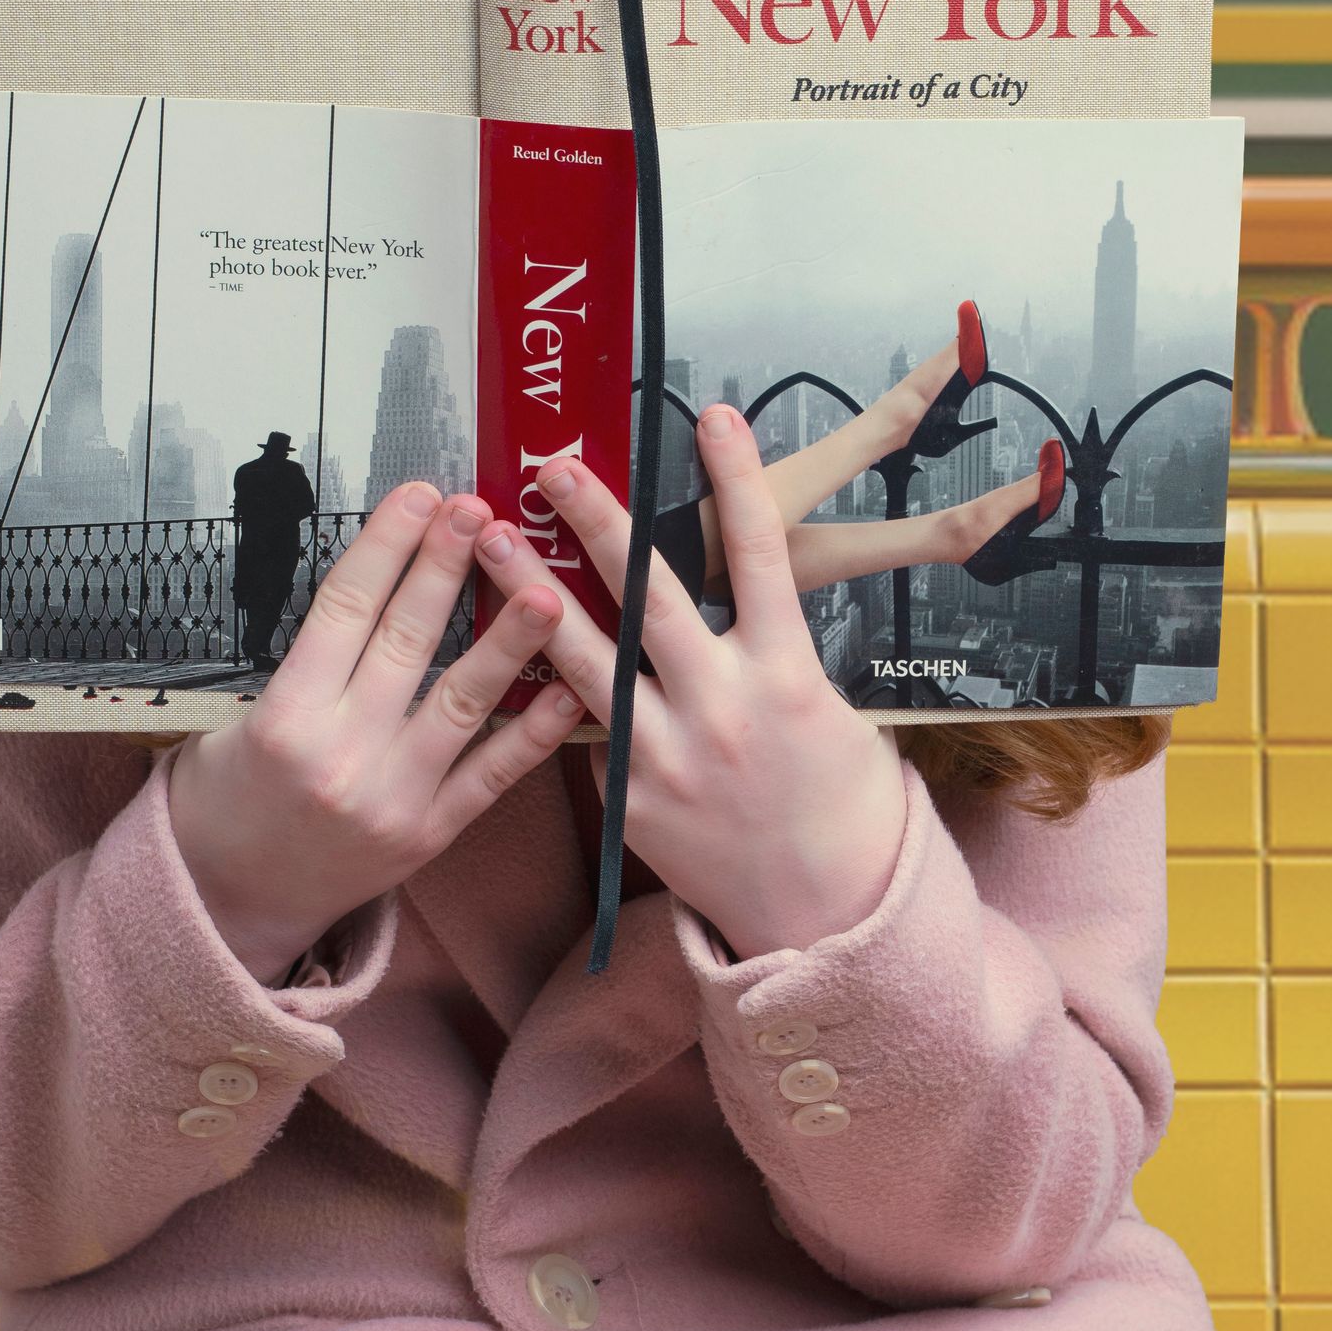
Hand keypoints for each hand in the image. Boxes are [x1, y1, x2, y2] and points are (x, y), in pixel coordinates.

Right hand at [170, 481, 585, 982]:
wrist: (228, 904)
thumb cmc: (230, 795)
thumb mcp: (238, 718)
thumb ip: (309, 659)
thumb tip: (380, 570)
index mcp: (286, 717)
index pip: (346, 607)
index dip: (387, 544)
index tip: (418, 495)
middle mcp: (342, 755)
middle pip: (407, 641)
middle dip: (446, 567)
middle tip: (480, 508)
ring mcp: (393, 799)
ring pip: (461, 704)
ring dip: (508, 641)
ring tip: (546, 588)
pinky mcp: (429, 836)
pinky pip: (491, 776)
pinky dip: (533, 733)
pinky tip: (567, 690)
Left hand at [472, 406, 908, 960]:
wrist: (832, 912)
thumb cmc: (840, 800)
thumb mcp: (825, 704)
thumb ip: (769, 646)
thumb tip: (727, 585)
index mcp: (785, 672)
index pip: (759, 554)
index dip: (737, 479)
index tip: (711, 418)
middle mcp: (722, 706)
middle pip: (649, 595)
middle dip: (598, 523)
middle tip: (555, 465)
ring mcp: (670, 754)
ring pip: (587, 659)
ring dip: (532, 594)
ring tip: (491, 540)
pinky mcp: (632, 798)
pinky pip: (587, 728)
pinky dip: (557, 688)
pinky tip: (514, 650)